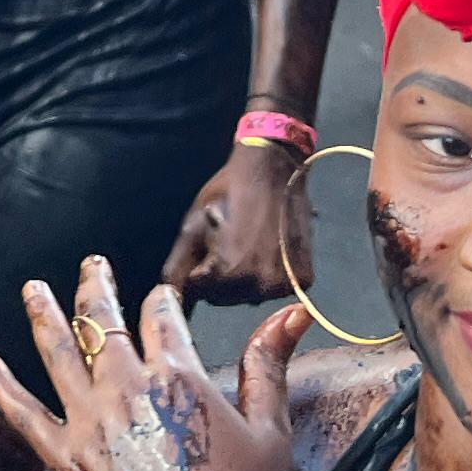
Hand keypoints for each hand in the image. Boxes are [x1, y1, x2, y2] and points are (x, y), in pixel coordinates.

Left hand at [0, 255, 303, 470]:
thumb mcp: (269, 431)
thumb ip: (270, 365)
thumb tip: (294, 311)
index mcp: (178, 377)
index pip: (163, 317)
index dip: (163, 301)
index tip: (162, 296)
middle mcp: (127, 389)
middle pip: (104, 321)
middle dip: (96, 286)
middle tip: (91, 264)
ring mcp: (89, 422)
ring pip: (58, 352)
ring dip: (43, 314)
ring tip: (31, 288)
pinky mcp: (64, 458)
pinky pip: (23, 414)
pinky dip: (3, 387)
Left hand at [163, 139, 310, 304]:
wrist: (272, 170)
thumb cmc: (227, 193)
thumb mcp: (193, 227)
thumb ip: (177, 269)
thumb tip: (168, 299)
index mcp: (229, 274)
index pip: (201, 293)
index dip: (200, 269)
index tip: (209, 246)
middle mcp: (260, 286)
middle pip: (226, 299)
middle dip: (220, 278)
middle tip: (229, 243)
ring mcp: (285, 284)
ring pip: (251, 296)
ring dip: (245, 279)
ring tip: (249, 244)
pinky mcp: (303, 279)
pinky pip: (276, 288)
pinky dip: (270, 274)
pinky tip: (270, 249)